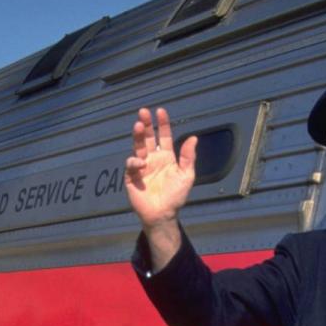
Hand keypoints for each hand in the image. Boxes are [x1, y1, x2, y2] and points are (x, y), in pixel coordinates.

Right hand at [125, 107, 197, 248]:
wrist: (163, 214)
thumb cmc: (176, 196)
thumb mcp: (187, 176)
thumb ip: (188, 157)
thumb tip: (193, 137)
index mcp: (166, 157)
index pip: (163, 137)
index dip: (162, 124)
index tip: (160, 112)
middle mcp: (153, 159)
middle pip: (148, 138)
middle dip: (146, 124)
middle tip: (144, 112)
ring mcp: (141, 167)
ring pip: (138, 147)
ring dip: (137, 136)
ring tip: (138, 126)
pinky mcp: (132, 177)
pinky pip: (131, 165)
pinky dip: (135, 161)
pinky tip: (141, 163)